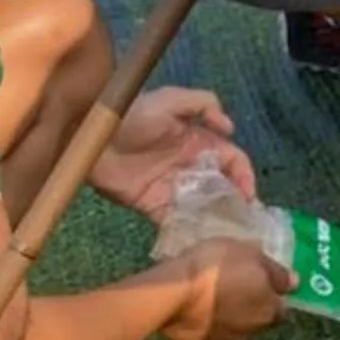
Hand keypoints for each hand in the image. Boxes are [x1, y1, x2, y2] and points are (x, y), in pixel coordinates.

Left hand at [94, 88, 255, 221]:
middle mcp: (189, 166)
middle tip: (243, 221)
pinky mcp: (152, 205)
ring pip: (203, 206)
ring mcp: (172, 187)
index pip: (231, 160)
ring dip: (216, 219)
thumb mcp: (169, 100)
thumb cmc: (130, 116)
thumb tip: (231, 128)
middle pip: (221, 187)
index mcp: (197, 141)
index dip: (244, 176)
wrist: (91, 138)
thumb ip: (203, 104)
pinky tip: (199, 240)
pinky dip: (188, 230)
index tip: (248, 196)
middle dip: (235, 203)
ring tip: (226, 235)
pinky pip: (175, 220)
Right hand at [159, 238, 293, 339]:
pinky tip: (191, 315)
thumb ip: (274, 271)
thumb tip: (293, 283)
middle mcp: (251, 334)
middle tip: (232, 290)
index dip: (271, 297)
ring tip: (209, 301)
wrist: (172, 294)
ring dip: (227, 320)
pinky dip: (202, 329)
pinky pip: (205, 339)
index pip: (282, 309)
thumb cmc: (215, 267)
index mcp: (269, 311)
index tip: (258, 285)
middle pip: (257, 322)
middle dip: (249, 310)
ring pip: (232, 332)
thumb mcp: (249, 254)